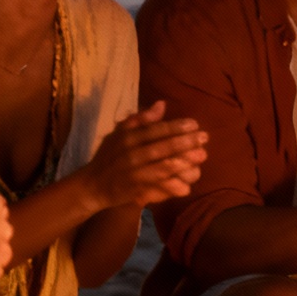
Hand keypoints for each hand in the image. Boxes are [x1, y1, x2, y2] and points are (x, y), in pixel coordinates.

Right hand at [78, 101, 207, 210]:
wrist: (92, 185)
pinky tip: (187, 185)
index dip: (176, 127)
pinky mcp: (136, 190)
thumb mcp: (119, 133)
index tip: (195, 124)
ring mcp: (134, 174)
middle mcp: (131, 155)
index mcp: (128, 138)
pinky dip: (172, 187)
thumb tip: (161, 105)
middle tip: (204, 137)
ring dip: (183, 162)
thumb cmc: (109, 156)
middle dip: (185, 142)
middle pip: (162, 148)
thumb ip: (140, 119)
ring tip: (201, 156)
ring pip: (162, 168)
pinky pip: (157, 188)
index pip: (155, 130)